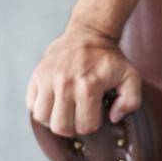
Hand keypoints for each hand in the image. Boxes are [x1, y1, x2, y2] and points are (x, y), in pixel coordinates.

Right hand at [25, 27, 143, 136]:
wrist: (90, 33)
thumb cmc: (109, 59)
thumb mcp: (130, 77)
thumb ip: (131, 101)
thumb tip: (113, 117)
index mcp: (89, 86)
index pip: (85, 126)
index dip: (92, 124)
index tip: (95, 113)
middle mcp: (66, 83)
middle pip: (60, 126)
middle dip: (72, 127)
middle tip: (78, 116)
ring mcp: (49, 79)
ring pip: (42, 117)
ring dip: (53, 119)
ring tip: (64, 111)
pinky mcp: (37, 75)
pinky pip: (31, 103)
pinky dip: (40, 107)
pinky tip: (53, 101)